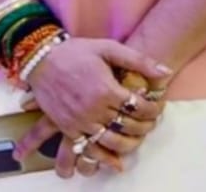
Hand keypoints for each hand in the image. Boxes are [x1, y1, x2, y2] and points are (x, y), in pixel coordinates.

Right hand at [19, 39, 168, 176]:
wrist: (40, 59)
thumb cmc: (75, 52)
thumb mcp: (107, 48)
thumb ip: (138, 60)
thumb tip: (166, 72)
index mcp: (107, 89)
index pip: (140, 108)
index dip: (154, 109)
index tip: (157, 107)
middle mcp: (94, 108)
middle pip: (130, 126)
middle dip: (146, 126)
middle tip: (150, 122)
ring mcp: (80, 120)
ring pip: (113, 141)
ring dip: (130, 143)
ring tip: (135, 137)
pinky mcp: (67, 127)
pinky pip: (90, 147)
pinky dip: (104, 155)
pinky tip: (115, 156)